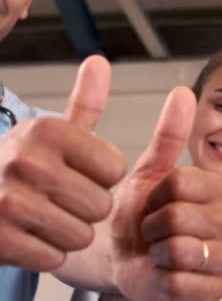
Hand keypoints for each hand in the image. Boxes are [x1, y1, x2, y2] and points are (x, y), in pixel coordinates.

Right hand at [0, 56, 125, 270]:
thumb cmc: (19, 166)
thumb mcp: (49, 132)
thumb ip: (84, 102)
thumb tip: (99, 61)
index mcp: (47, 130)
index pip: (115, 168)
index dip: (102, 176)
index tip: (77, 172)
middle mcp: (27, 162)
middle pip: (101, 205)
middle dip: (87, 207)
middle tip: (58, 198)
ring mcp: (9, 202)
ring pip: (81, 235)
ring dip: (68, 232)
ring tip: (43, 215)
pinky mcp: (0, 240)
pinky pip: (55, 257)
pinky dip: (46, 252)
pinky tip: (28, 234)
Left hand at [111, 87, 221, 300]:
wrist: (126, 260)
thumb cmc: (138, 217)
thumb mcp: (149, 173)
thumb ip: (169, 134)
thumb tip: (184, 92)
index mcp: (220, 191)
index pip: (184, 181)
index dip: (156, 194)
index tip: (155, 201)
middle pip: (179, 215)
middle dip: (152, 225)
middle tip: (154, 230)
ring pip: (181, 248)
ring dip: (155, 252)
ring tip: (160, 252)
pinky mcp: (215, 291)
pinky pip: (180, 281)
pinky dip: (161, 279)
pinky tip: (166, 275)